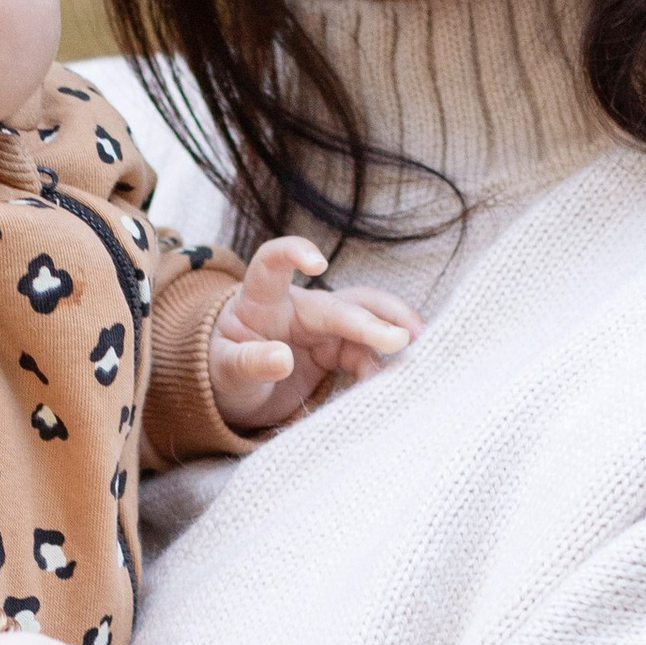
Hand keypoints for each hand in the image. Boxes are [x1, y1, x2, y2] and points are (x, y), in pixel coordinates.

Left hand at [206, 238, 421, 432]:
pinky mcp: (339, 348)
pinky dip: (384, 365)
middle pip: (337, 305)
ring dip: (392, 332)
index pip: (273, 263)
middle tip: (402, 340)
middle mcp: (298, 307)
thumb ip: (249, 363)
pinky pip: (368, 351)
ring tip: (419, 351)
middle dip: (369, 321)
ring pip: (365, 319)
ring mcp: (322, 327)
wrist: (242, 392)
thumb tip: (282, 359)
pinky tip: (398, 379)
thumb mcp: (226, 371)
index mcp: (261, 301)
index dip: (294, 252)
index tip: (319, 265)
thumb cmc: (227, 371)